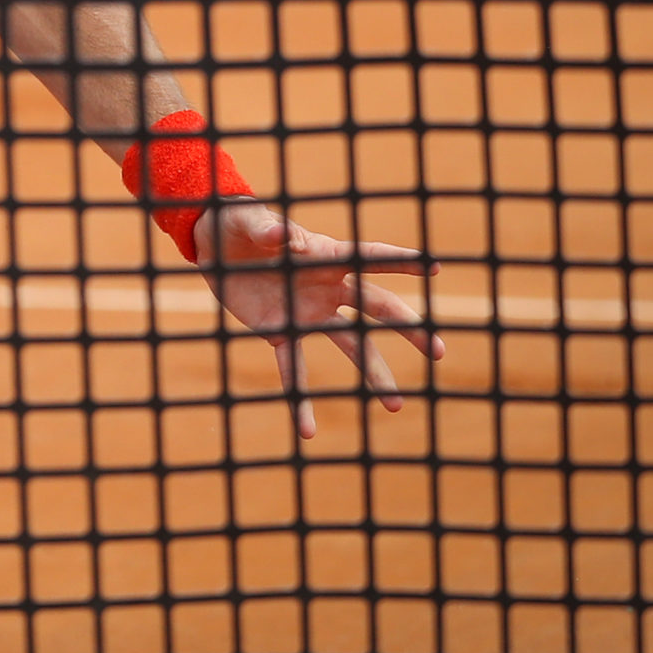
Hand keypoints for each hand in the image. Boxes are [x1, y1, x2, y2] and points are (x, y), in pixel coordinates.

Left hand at [193, 204, 441, 439]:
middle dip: (408, 327)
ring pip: (350, 345)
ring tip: (396, 405)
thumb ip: (270, 230)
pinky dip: (300, 398)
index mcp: (325, 255)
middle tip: (440, 351)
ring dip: (374, 374)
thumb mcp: (250, 222)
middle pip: (376, 307)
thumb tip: (288, 238)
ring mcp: (308, 312)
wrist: (212, 247)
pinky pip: (294, 369)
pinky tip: (308, 431)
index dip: (401, 260)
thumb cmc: (239, 225)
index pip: (370, 257)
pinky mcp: (281, 331)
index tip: (435, 266)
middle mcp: (326, 287)